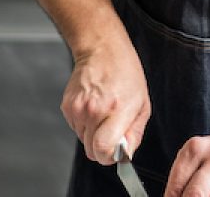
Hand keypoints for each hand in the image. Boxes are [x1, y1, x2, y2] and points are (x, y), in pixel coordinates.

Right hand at [61, 38, 149, 165]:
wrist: (102, 51)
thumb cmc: (126, 74)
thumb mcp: (142, 105)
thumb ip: (134, 135)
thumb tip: (125, 155)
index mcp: (116, 110)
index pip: (103, 149)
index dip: (109, 157)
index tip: (115, 152)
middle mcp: (93, 110)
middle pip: (91, 151)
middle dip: (102, 148)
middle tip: (112, 130)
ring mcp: (77, 108)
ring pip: (83, 140)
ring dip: (93, 133)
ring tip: (103, 112)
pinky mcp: (67, 106)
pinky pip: (75, 128)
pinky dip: (84, 124)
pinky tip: (93, 106)